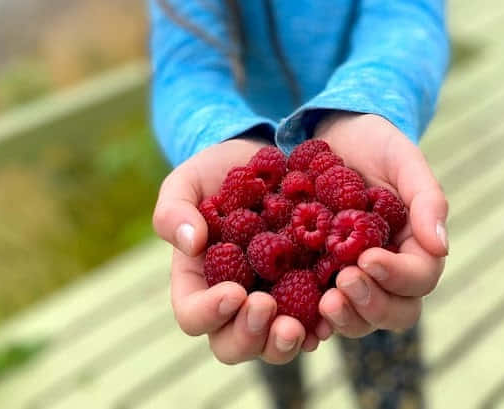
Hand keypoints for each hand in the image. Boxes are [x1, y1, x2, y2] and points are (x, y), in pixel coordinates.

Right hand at [152, 137, 320, 364]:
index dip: (210, 312)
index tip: (234, 292)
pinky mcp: (305, 292)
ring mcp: (271, 300)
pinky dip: (320, 326)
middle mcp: (233, 302)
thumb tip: (191, 243)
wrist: (265, 159)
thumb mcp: (188, 181)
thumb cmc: (217, 173)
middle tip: (267, 307)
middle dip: (248, 335)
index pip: (193, 315)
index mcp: (198, 281)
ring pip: (271, 345)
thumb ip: (174, 210)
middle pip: (232, 344)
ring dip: (283, 343)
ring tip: (299, 327)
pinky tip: (328, 317)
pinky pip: (312, 323)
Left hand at [312, 113, 447, 340]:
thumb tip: (442, 248)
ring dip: (347, 317)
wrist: (333, 134)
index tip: (367, 259)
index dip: (397, 276)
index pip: (419, 277)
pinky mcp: (321, 276)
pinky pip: (324, 309)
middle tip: (343, 283)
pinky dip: (316, 317)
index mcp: (415, 245)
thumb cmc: (375, 143)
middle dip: (372, 304)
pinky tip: (299, 309)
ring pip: (362, 318)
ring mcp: (356, 276)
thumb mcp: (402, 159)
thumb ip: (427, 198)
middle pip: (395, 312)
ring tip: (325, 301)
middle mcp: (390, 269)